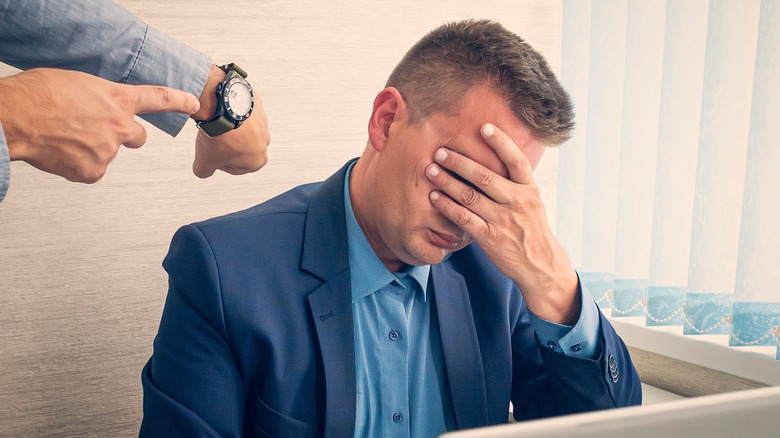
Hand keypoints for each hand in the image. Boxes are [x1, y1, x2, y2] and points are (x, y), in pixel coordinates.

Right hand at [0, 68, 199, 182]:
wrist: (16, 117)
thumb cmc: (38, 95)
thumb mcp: (76, 84)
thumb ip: (96, 99)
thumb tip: (94, 109)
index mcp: (117, 99)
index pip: (158, 98)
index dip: (178, 101)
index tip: (193, 104)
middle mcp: (120, 126)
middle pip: (137, 137)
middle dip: (122, 136)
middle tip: (95, 131)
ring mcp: (109, 151)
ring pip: (106, 154)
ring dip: (90, 149)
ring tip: (63, 136)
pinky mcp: (94, 171)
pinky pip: (90, 171)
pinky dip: (77, 166)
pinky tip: (60, 153)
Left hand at [190, 65, 269, 177]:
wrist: (220, 107)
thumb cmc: (219, 135)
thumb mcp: (204, 161)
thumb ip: (203, 171)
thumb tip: (203, 170)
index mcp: (257, 161)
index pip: (235, 168)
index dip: (219, 162)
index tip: (212, 154)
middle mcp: (264, 143)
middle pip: (242, 149)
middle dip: (228, 145)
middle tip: (214, 139)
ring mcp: (263, 123)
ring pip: (245, 131)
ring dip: (232, 130)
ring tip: (217, 126)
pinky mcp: (258, 107)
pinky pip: (244, 114)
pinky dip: (234, 115)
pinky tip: (222, 114)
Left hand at [425, 123, 579, 323]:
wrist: (541, 265)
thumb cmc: (532, 230)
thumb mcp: (533, 202)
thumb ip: (516, 183)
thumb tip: (496, 158)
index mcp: (529, 190)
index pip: (516, 160)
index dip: (501, 142)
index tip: (484, 127)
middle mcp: (517, 202)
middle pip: (484, 176)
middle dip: (459, 162)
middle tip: (441, 152)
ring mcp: (503, 220)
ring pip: (470, 196)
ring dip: (447, 182)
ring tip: (431, 170)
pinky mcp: (490, 238)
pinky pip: (464, 218)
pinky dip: (447, 206)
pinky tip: (434, 197)